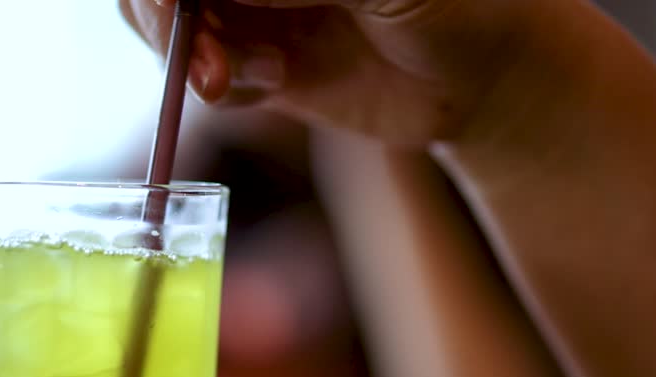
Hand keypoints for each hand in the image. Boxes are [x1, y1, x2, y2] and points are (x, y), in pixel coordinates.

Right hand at [120, 0, 551, 145]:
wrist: (491, 79)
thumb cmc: (460, 0)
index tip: (176, 7)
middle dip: (170, 18)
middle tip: (205, 63)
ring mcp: (251, 5)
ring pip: (164, 25)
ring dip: (192, 57)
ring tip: (258, 74)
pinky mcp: (254, 64)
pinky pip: (200, 78)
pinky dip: (223, 88)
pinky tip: (277, 84)